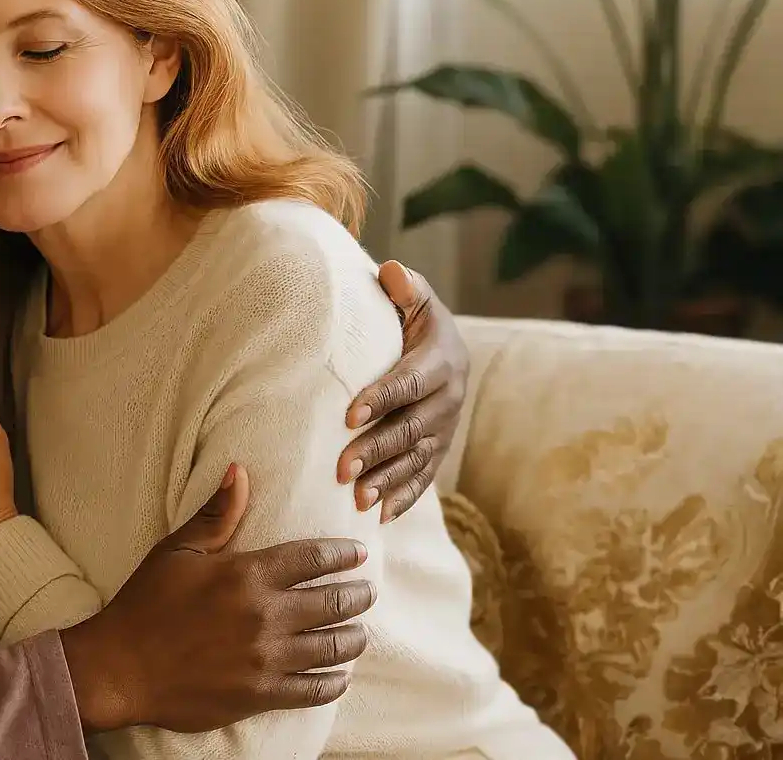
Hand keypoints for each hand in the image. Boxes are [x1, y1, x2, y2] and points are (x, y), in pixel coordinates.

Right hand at [61, 469, 373, 733]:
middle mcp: (265, 615)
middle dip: (358, 596)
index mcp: (247, 574)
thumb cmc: (146, 603)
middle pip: (333, 603)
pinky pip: (314, 689)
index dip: (343, 554)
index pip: (313, 558)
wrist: (120, 668)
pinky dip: (334, 681)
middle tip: (367, 593)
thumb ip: (217, 513)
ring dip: (353, 639)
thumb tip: (240, 470)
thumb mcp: (177, 550)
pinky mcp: (261, 694)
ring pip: (333, 648)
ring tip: (359, 633)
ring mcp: (266, 658)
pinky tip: (340, 675)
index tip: (359, 554)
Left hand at [337, 260, 470, 521]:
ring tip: (357, 498)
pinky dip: (402, 498)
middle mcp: (449, 399)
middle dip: (376, 450)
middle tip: (341, 468)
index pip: (409, 382)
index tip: (348, 415)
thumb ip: (405, 288)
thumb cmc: (413, 319)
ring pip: (417, 460)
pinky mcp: (439, 451)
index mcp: (441, 361)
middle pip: (411, 429)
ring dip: (387, 481)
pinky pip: (423, 479)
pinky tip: (378, 516)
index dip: (381, 398)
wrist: (444, 348)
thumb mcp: (414, 299)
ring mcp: (445, 429)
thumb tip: (391, 271)